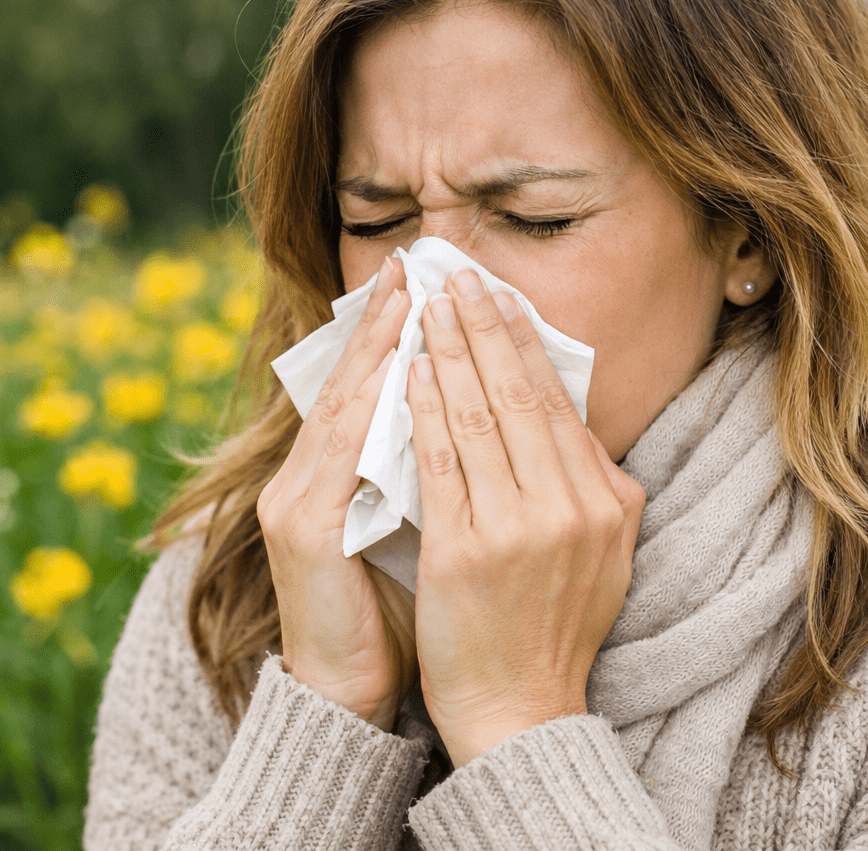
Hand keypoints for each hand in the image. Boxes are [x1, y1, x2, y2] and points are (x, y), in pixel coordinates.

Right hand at [257, 257, 416, 730]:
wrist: (350, 688)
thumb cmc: (398, 603)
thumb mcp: (418, 521)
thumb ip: (435, 468)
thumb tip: (483, 413)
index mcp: (337, 472)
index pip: (370, 388)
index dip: (393, 334)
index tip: (425, 283)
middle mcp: (306, 475)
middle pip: (349, 383)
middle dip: (381, 323)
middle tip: (410, 268)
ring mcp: (297, 499)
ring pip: (340, 409)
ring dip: (372, 351)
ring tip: (403, 300)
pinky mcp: (301, 532)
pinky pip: (339, 460)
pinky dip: (366, 412)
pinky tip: (393, 374)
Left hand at [406, 268, 644, 766]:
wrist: (523, 710)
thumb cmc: (557, 627)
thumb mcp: (607, 554)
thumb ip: (601, 489)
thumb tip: (580, 428)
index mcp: (606, 503)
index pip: (558, 403)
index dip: (524, 343)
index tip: (499, 299)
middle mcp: (569, 507)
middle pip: (520, 395)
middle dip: (484, 328)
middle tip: (459, 277)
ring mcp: (518, 528)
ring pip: (478, 417)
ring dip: (449, 354)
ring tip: (427, 308)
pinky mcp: (465, 550)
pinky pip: (440, 461)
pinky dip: (423, 409)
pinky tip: (408, 371)